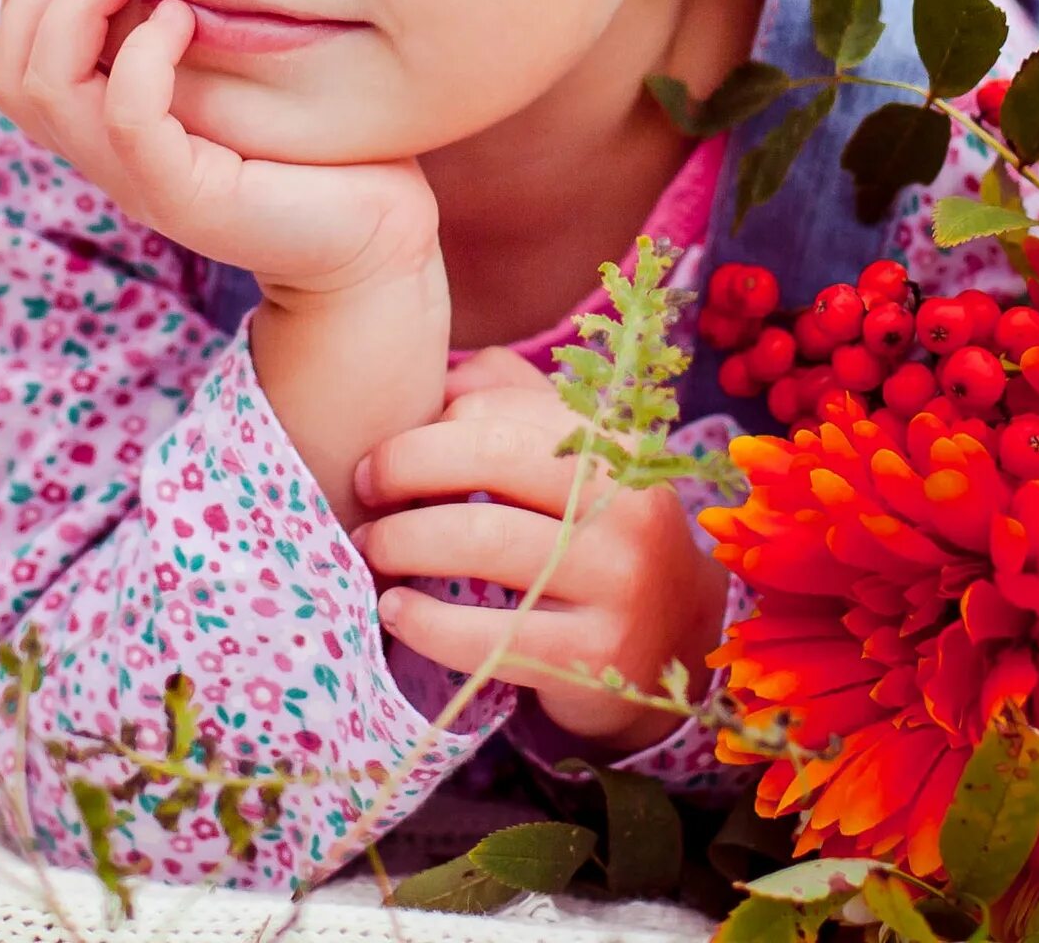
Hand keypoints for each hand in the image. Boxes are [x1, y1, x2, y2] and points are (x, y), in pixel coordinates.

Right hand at [0, 0, 438, 299]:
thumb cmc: (320, 147)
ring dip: (79, 8)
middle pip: (12, 76)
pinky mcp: (182, 195)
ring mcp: (138, 181)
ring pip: (46, 91)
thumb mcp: (242, 73)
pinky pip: (125, 116)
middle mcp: (109, 159)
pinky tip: (183, 17)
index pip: (15, 64)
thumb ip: (193, 31)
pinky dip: (141, 56)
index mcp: (109, 131)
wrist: (375, 239)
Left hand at [355, 347, 729, 753]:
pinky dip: (423, 622)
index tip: (388, 454)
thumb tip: (442, 378)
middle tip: (364, 489)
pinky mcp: (591, 659)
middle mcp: (628, 506)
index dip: (429, 427)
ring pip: (484, 542)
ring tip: (372, 547)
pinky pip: (487, 636)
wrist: (674, 636)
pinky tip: (396, 611)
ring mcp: (616, 584)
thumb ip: (513, 405)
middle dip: (406, 466)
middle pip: (494, 458)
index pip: (503, 412)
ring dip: (402, 540)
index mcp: (619, 447)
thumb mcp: (577, 463)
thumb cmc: (599, 534)